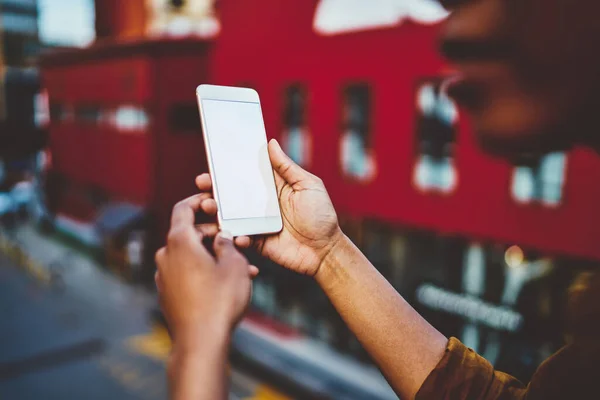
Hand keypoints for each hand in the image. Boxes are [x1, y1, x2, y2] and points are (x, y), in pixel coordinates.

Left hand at [155, 195, 257, 345]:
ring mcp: (163, 276)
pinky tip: (227, 283)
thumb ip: (228, 244)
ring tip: (243, 267)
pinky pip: (187, 274)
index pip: (183, 208)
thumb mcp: (234, 265)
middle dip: (215, 235)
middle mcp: (166, 255)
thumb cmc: (219, 300)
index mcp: (179, 241)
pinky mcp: (167, 293)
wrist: (201, 341)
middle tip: (238, 240)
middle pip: (190, 234)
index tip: (211, 200)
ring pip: (191, 256)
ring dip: (214, 257)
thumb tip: (222, 238)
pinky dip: (205, 272)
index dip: (198, 200)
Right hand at [195, 139, 342, 276]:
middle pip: (231, 193)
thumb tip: (271, 142)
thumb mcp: (308, 186)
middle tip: (203, 181)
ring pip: (229, 214)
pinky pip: (238, 236)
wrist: (325, 251)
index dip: (229, 167)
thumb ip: (287, 167)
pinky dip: (232, 234)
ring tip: (208, 205)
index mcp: (271, 187)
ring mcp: (256, 222)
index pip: (246, 173)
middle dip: (214, 187)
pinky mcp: (255, 241)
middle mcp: (260, 203)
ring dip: (216, 210)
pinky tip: (232, 232)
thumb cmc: (321, 216)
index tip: (214, 158)